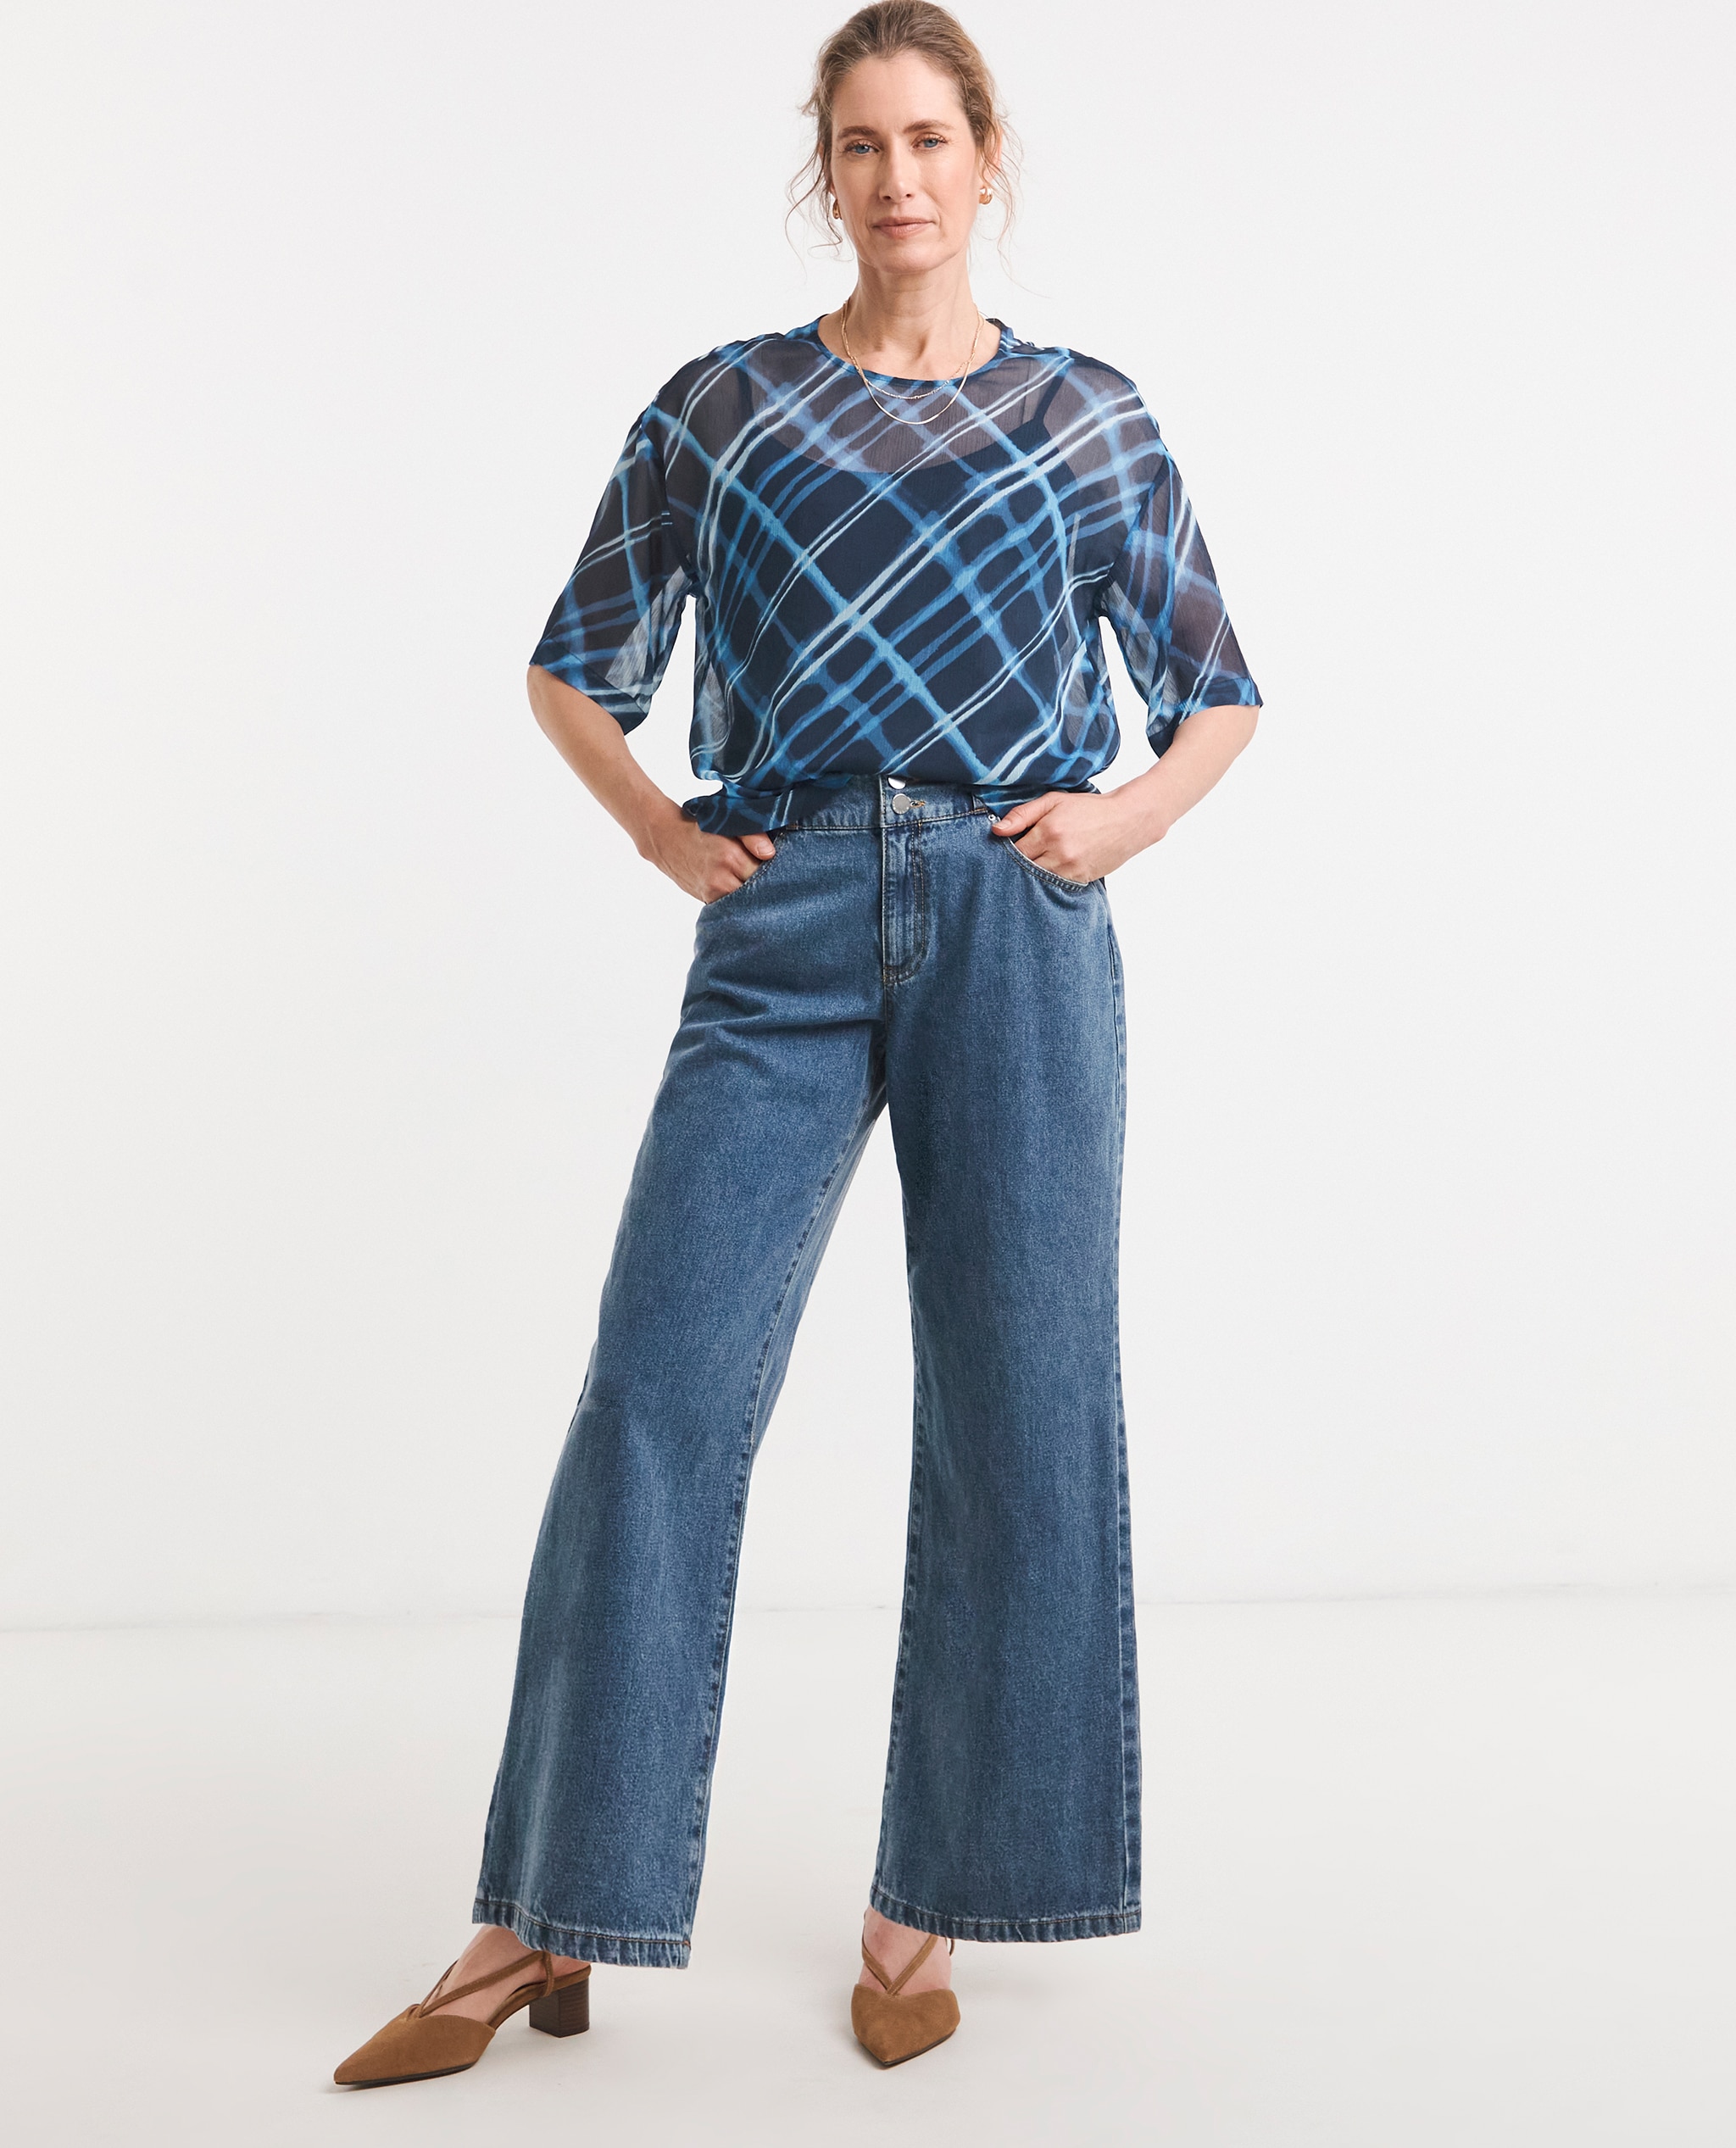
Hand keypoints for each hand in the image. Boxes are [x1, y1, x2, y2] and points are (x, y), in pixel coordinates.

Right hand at [639, 800, 776, 902]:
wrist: (665, 838)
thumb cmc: (701, 827)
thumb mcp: (727, 822)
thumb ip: (753, 835)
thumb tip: (770, 854)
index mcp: (730, 857)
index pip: (768, 873)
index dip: (780, 871)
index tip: (787, 869)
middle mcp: (721, 880)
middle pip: (759, 892)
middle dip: (769, 886)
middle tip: (780, 880)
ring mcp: (712, 894)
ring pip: (746, 902)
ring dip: (755, 895)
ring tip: (761, 885)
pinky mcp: (706, 901)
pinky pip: (731, 906)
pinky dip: (740, 901)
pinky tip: (744, 891)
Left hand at [988, 788, 1160, 882]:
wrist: (1126, 820)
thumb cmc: (1088, 808)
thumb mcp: (1054, 801)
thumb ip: (1023, 814)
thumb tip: (996, 830)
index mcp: (1048, 831)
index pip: (1014, 851)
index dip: (1007, 852)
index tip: (1005, 850)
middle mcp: (1058, 852)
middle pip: (1023, 869)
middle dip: (1017, 866)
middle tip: (1013, 863)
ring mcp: (1070, 868)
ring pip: (1037, 881)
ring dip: (1031, 877)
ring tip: (1032, 867)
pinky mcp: (1081, 879)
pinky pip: (1055, 887)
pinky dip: (1048, 882)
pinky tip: (1047, 874)